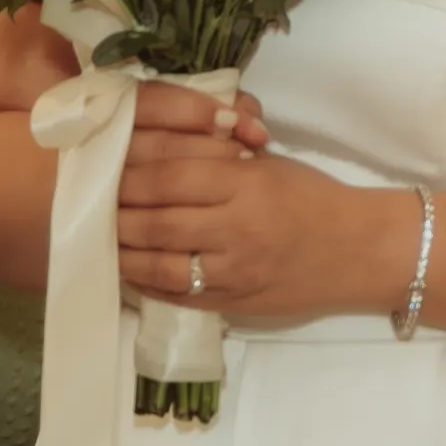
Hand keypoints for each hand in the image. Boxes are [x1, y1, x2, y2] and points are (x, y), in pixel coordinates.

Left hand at [116, 91, 370, 319]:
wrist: (358, 251)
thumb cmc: (312, 196)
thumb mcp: (269, 163)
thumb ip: (218, 154)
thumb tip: (157, 143)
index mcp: (246, 182)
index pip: (171, 173)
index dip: (130, 171)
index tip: (103, 166)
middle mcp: (237, 227)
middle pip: (157, 218)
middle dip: (116, 211)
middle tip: (87, 201)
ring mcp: (234, 271)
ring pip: (159, 263)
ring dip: (122, 250)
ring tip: (97, 237)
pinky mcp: (233, 303)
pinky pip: (177, 295)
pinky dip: (145, 283)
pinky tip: (126, 270)